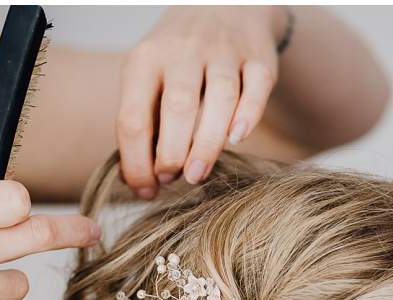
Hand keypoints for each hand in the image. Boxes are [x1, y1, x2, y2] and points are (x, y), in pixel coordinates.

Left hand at [116, 6, 286, 198]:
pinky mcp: (259, 57)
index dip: (136, 161)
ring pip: (219, 98)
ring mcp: (224, 51)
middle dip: (172, 152)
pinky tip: (237, 139)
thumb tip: (140, 183)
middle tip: (174, 178)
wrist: (223, 6)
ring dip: (207, 143)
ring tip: (197, 174)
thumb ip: (145, 124)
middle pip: (178, 107)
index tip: (145, 190)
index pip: (133, 117)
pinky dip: (248, 115)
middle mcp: (183, 51)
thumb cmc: (177, 62)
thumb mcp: (149, 79)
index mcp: (145, 60)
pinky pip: (256, 87)